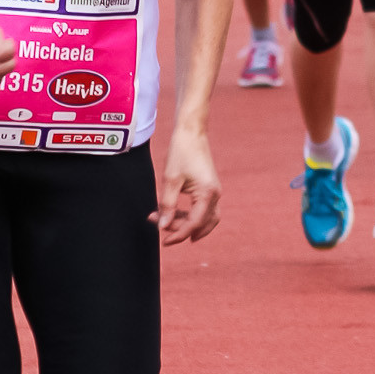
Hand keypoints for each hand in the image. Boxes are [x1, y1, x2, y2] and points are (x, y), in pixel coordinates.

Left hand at [151, 125, 220, 245]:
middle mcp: (215, 195)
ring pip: (206, 219)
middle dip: (181, 229)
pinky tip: (174, 214)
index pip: (194, 223)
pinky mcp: (209, 188)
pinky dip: (190, 215)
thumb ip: (167, 205)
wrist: (191, 132)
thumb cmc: (181, 152)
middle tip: (159, 226)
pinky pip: (203, 210)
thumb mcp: (170, 180)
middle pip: (202, 224)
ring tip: (166, 224)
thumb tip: (164, 227)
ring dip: (187, 225)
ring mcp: (214, 192)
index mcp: (207, 193)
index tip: (164, 241)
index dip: (178, 234)